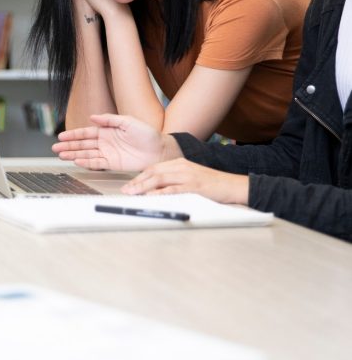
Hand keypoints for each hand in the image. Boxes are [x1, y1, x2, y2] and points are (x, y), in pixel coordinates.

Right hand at [52, 113, 172, 170]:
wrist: (160, 150)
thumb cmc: (147, 134)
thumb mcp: (128, 121)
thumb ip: (110, 120)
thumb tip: (93, 117)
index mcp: (107, 130)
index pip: (86, 133)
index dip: (73, 134)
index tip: (62, 136)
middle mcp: (105, 142)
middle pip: (82, 144)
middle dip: (68, 146)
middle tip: (55, 148)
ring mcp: (107, 153)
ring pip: (86, 154)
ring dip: (73, 155)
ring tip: (61, 156)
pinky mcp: (113, 164)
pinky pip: (96, 164)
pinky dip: (86, 163)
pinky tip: (77, 161)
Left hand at [121, 158, 249, 203]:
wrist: (233, 185)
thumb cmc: (212, 184)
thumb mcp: (190, 177)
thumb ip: (174, 180)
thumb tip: (155, 190)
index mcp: (179, 163)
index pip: (154, 168)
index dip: (139, 177)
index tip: (129, 186)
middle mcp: (181, 166)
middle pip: (153, 172)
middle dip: (137, 182)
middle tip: (125, 191)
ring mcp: (188, 175)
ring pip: (160, 179)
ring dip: (144, 187)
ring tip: (132, 193)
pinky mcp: (195, 186)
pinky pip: (174, 189)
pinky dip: (160, 193)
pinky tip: (151, 197)